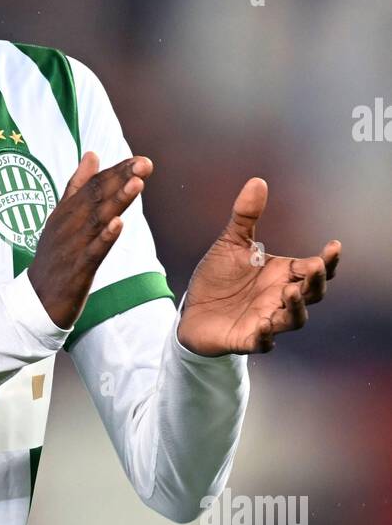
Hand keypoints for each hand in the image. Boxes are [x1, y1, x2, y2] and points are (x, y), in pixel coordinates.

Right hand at [28, 150, 152, 328]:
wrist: (35, 300)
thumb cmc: (54, 257)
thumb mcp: (62, 217)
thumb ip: (77, 186)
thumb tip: (92, 154)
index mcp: (66, 212)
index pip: (93, 186)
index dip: (117, 172)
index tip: (140, 159)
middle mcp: (68, 225)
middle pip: (96, 198)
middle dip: (121, 180)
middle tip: (143, 164)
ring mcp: (72, 247)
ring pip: (97, 220)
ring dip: (117, 201)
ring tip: (137, 184)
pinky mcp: (77, 270)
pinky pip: (92, 252)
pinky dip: (105, 238)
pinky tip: (118, 224)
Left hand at [176, 178, 340, 355]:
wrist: (191, 310)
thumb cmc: (218, 278)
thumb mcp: (230, 243)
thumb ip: (245, 216)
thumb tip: (258, 181)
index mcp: (281, 274)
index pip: (314, 269)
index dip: (328, 260)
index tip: (333, 246)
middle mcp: (279, 297)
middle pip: (312, 294)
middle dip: (317, 282)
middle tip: (315, 268)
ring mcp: (266, 320)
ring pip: (294, 320)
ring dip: (296, 308)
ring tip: (290, 292)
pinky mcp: (246, 339)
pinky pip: (262, 343)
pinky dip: (265, 336)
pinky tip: (262, 326)